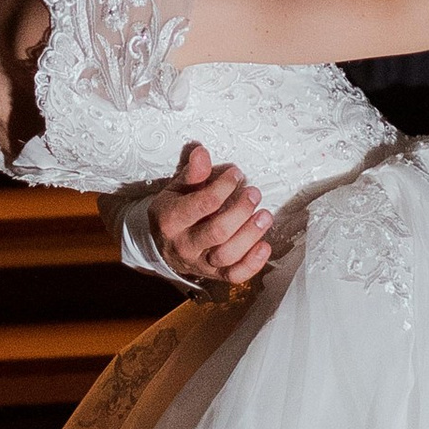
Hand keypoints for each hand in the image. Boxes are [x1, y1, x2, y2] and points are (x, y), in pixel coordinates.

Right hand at [154, 141, 270, 287]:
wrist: (164, 246)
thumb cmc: (175, 211)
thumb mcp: (176, 190)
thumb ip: (192, 173)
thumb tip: (202, 152)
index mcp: (171, 220)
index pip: (202, 204)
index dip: (223, 187)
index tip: (236, 174)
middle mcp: (184, 244)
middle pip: (217, 231)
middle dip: (241, 211)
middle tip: (254, 193)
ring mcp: (200, 262)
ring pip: (228, 255)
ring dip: (251, 235)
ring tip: (265, 216)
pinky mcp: (214, 274)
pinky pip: (234, 276)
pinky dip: (253, 264)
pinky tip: (265, 246)